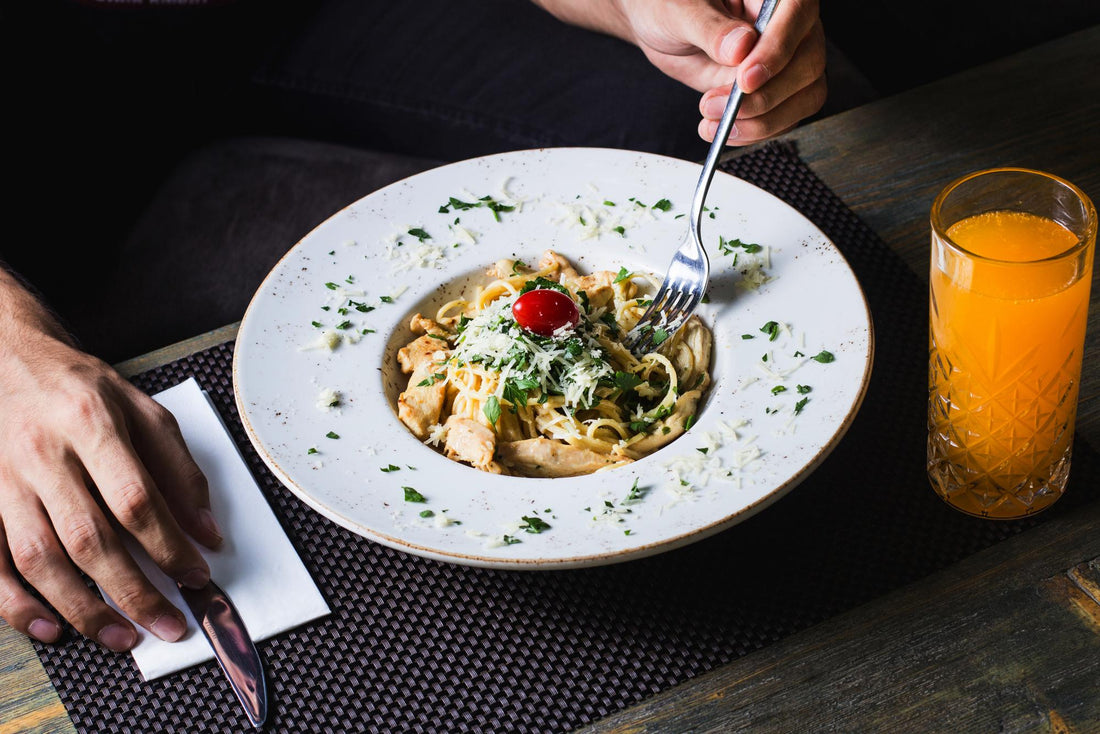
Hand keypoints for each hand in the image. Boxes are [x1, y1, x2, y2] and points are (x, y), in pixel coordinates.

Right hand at [0, 279, 222, 650]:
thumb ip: (178, 469)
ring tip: (122, 637)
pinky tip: (50, 626)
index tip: (197, 575)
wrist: (4, 358)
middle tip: (169, 624)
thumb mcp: (141, 409)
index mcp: (91, 423)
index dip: (169, 545)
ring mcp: (3, 480)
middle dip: (135, 591)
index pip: (136, 499)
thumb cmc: (78, 389)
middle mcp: (43, 454)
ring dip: (83, 608)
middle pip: (91, 538)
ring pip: (41, 559)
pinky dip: (17, 603)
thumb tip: (206, 530)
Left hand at [618, 0, 826, 144]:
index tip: (745, 79)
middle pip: (807, 63)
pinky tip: (723, 129)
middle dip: (763, 96)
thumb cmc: (670, 6)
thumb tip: (740, 47)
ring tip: (712, 118)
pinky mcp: (778, 89)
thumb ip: (710, 28)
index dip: (776, 51)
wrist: (663, 29)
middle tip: (714, 104)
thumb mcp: (679, 11)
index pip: (797, 14)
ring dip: (762, 121)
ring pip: (805, 96)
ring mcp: (788, 59)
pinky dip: (756, 131)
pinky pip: (786, 117)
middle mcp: (790, 24)